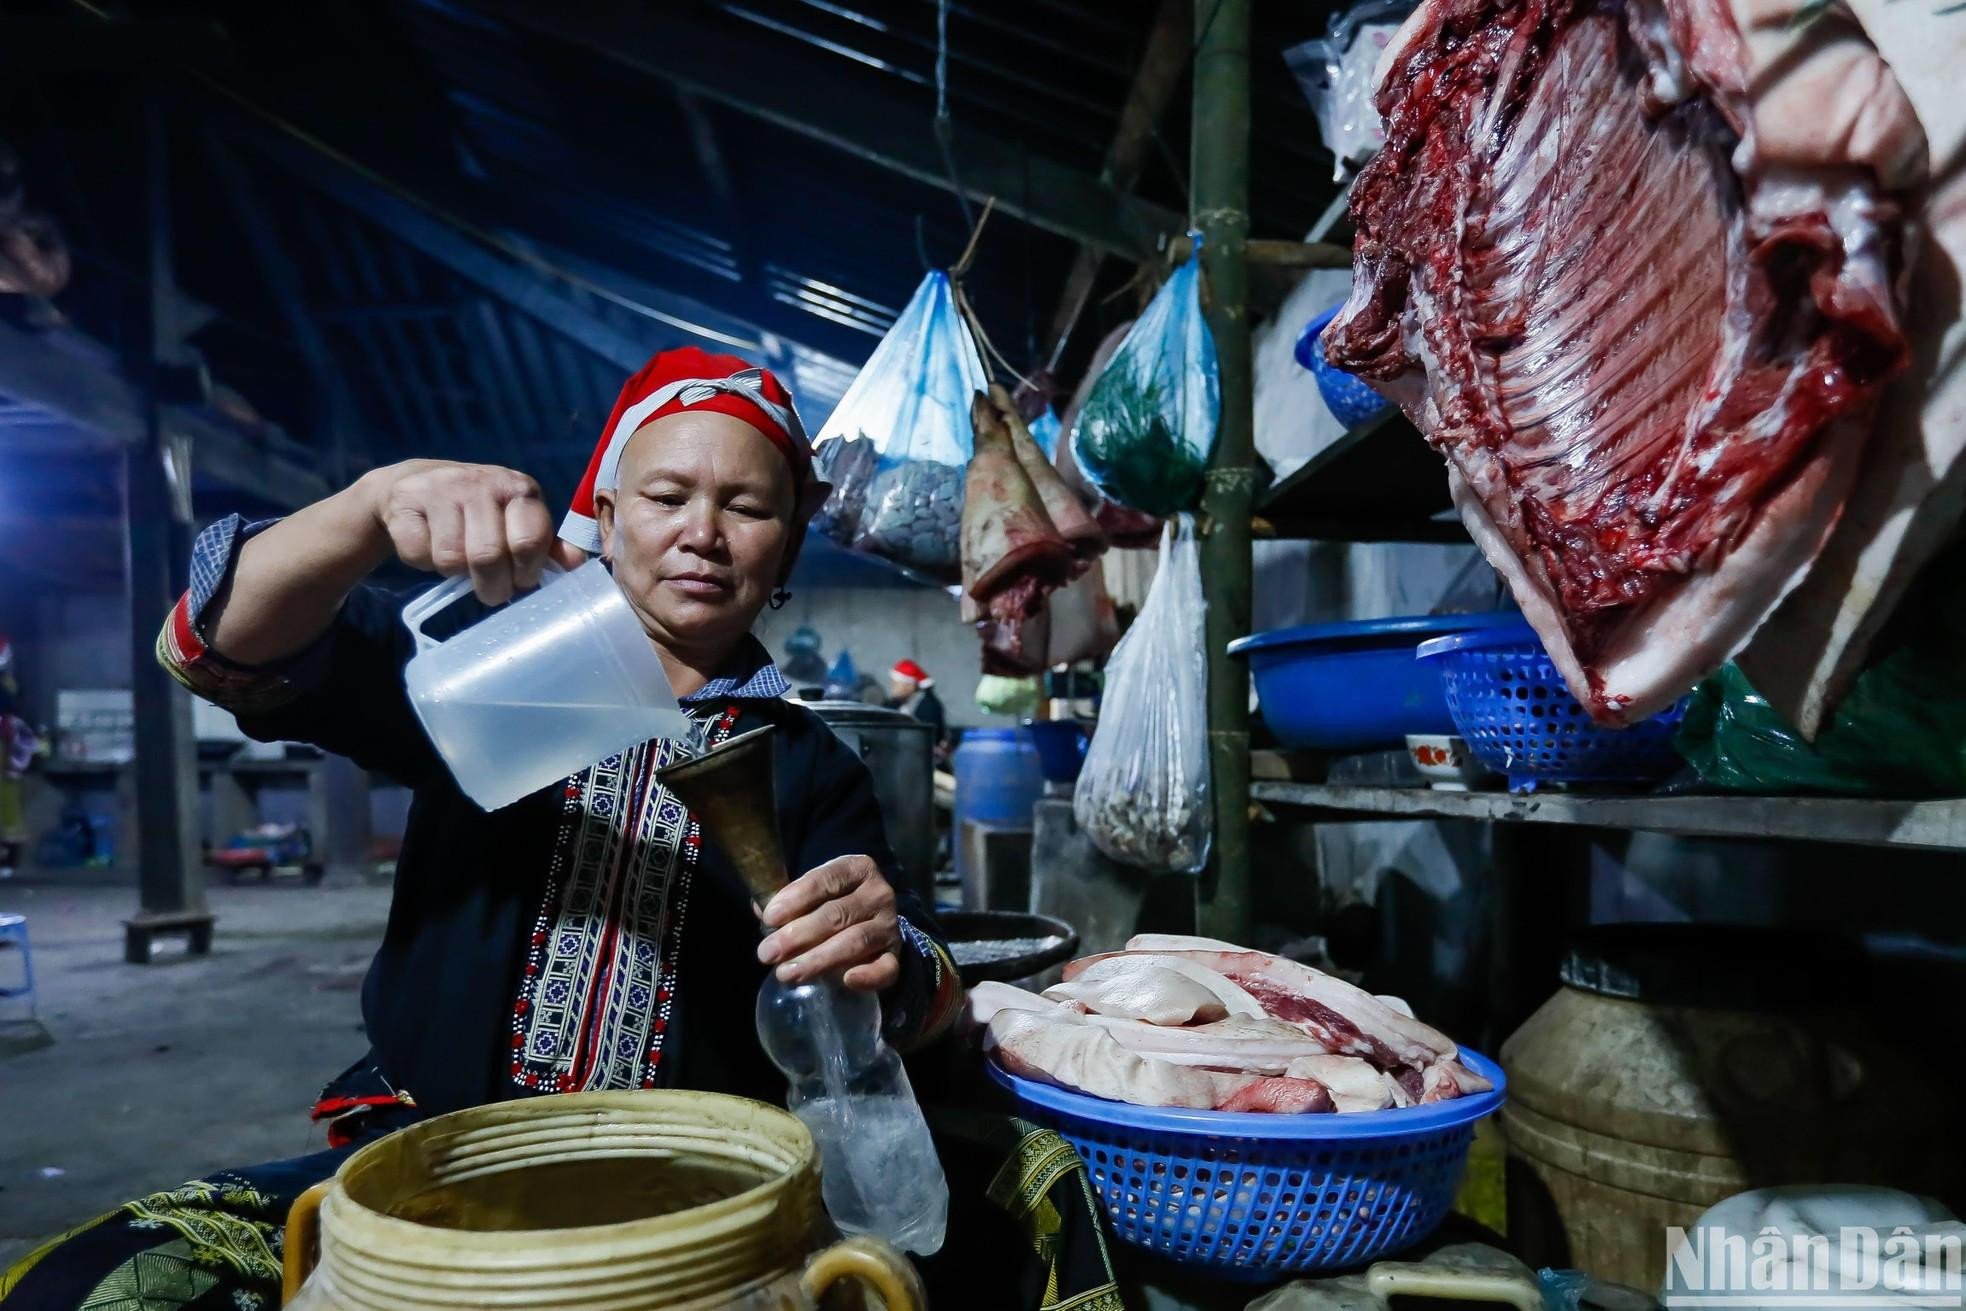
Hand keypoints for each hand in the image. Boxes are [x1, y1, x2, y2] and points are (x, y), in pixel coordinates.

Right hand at [363, 460, 562, 604]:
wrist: (413, 486)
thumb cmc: (478, 513)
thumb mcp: (516, 522)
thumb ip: (544, 545)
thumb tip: (577, 564)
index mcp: (519, 489)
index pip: (529, 541)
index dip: (525, 572)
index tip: (520, 580)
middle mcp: (482, 483)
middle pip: (488, 556)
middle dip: (491, 585)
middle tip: (491, 589)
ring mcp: (441, 489)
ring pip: (451, 559)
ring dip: (455, 573)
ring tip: (458, 559)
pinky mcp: (405, 502)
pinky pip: (418, 553)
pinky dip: (422, 561)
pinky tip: (428, 543)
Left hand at [757, 855, 899, 991]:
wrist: (868, 922)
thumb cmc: (830, 903)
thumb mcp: (812, 891)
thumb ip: (787, 899)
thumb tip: (762, 911)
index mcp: (857, 868)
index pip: (826, 879)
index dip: (796, 898)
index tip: (769, 918)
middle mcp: (878, 894)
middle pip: (836, 914)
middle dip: (798, 935)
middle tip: (767, 953)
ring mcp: (889, 926)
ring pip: (855, 941)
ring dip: (818, 959)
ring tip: (786, 973)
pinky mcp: (896, 956)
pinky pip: (887, 968)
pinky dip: (868, 975)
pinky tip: (846, 980)